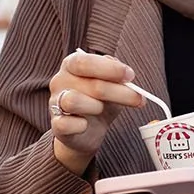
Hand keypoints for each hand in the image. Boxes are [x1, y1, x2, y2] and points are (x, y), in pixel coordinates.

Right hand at [46, 50, 147, 172]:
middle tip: (138, 99)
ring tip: (102, 110)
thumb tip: (127, 78)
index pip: (85, 61)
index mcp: (72, 64)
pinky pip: (66, 124)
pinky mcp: (56, 125)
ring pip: (73, 101)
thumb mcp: (111, 84)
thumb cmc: (99, 101)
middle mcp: (60, 81)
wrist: (87, 131)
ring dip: (96, 107)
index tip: (130, 76)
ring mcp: (55, 103)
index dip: (110, 69)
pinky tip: (86, 125)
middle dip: (118, 92)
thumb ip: (117, 76)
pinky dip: (80, 126)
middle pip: (90, 84)